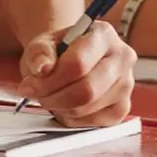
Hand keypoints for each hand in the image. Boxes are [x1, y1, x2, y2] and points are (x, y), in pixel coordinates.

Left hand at [18, 21, 135, 126]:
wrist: (72, 59)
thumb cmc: (58, 51)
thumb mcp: (42, 44)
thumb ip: (39, 52)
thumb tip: (43, 68)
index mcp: (104, 34)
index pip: (78, 64)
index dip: (50, 80)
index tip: (30, 84)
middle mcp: (122, 58)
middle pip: (87, 90)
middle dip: (53, 97)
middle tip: (37, 95)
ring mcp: (126, 84)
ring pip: (88, 108)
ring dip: (60, 108)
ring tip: (49, 97)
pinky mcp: (123, 107)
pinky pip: (93, 122)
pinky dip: (72, 118)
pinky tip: (64, 106)